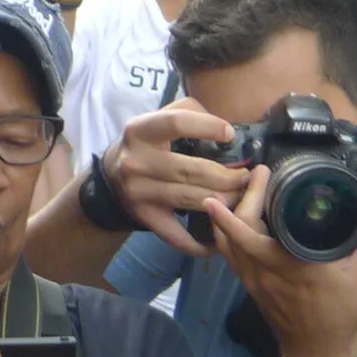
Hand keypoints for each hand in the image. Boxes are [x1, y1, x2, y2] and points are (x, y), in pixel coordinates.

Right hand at [101, 104, 257, 255]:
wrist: (110, 181)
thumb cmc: (145, 145)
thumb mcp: (157, 119)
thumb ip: (189, 112)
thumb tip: (224, 130)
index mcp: (140, 131)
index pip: (177, 123)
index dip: (209, 127)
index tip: (230, 135)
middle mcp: (136, 162)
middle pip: (192, 170)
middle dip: (227, 175)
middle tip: (246, 177)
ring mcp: (139, 193)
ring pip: (191, 199)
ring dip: (224, 201)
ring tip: (240, 197)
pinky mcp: (145, 218)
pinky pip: (177, 235)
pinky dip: (200, 243)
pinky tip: (218, 240)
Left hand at [203, 165, 356, 355]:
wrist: (318, 348)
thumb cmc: (345, 309)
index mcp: (287, 262)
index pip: (250, 228)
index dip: (249, 197)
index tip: (260, 173)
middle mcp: (261, 270)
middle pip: (233, 228)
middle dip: (240, 196)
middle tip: (256, 173)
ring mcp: (251, 279)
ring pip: (223, 242)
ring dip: (226, 214)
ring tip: (241, 189)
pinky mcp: (249, 285)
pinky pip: (229, 254)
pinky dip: (227, 233)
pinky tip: (236, 217)